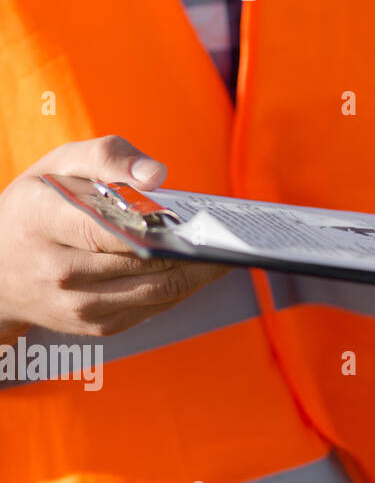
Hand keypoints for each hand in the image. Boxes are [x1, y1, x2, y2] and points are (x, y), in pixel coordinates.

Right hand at [0, 136, 228, 338]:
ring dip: (198, 270)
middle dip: (192, 248)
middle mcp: (57, 271)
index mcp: (43, 220)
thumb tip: (156, 176)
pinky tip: (199, 265)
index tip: (195, 218)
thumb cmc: (38, 205)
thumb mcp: (60, 165)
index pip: (106, 229)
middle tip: (227, 232)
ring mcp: (77, 306)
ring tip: (224, 248)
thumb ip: (108, 156)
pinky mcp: (97, 326)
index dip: (156, 226)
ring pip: (160, 289)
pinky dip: (183, 285)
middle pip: (146, 262)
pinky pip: (156, 305)